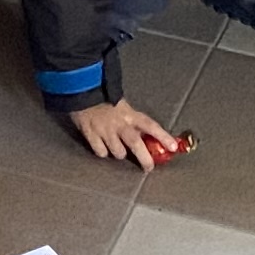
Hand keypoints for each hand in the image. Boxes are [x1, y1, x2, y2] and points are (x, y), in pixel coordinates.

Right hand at [67, 97, 186, 168]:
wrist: (81, 87)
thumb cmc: (103, 95)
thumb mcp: (122, 103)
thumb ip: (132, 119)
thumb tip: (146, 134)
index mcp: (130, 113)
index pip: (151, 125)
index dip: (163, 137)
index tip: (174, 147)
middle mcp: (119, 123)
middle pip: (136, 144)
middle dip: (145, 159)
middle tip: (149, 167)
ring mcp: (105, 130)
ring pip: (118, 152)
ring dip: (119, 153)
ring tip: (117, 147)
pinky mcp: (90, 134)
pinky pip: (101, 152)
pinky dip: (103, 152)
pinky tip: (102, 145)